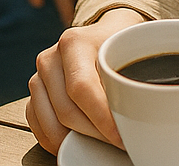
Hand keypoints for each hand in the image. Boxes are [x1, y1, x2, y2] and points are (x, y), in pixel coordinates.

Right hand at [27, 6, 146, 151]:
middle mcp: (51, 58)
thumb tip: (143, 115)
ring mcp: (39, 76)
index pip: (82, 89)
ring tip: (100, 144)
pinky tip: (75, 142)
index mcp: (74, 43)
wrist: (103, 34)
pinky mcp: (34, 93)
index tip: (119, 135)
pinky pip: (37, 124)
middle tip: (117, 143)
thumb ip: (130, 78)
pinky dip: (56, 140)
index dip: (100, 117)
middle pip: (66, 110)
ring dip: (75, 140)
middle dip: (93, 133)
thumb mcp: (130, 50)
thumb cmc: (119, 44)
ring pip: (50, 122)